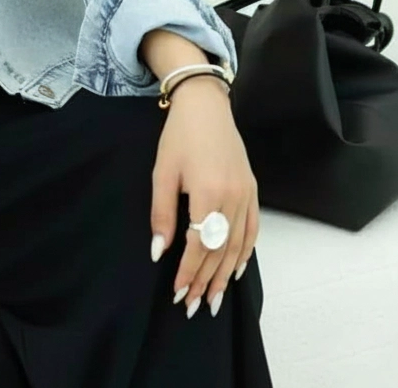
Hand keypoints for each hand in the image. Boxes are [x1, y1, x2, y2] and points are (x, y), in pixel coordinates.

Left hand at [149, 76, 258, 319]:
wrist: (205, 107)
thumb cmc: (178, 137)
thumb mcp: (162, 173)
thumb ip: (162, 213)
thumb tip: (159, 251)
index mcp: (208, 194)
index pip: (200, 246)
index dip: (189, 271)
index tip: (178, 291)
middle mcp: (233, 198)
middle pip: (221, 251)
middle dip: (206, 280)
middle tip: (193, 305)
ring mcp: (247, 195)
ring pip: (238, 246)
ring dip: (225, 275)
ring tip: (213, 298)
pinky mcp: (253, 191)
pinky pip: (253, 230)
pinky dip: (245, 253)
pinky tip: (234, 269)